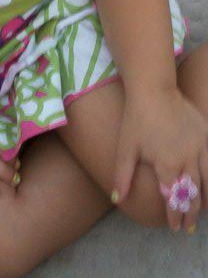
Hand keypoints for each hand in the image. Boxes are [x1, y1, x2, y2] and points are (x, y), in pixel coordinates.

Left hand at [113, 88, 207, 230]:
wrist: (154, 89)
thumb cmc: (136, 119)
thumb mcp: (126, 148)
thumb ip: (123, 175)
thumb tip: (117, 199)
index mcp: (167, 164)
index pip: (173, 197)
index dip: (174, 215)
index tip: (174, 227)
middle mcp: (186, 159)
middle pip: (191, 193)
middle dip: (190, 213)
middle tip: (189, 227)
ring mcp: (199, 146)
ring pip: (207, 180)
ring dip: (205, 199)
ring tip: (203, 213)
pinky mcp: (205, 135)